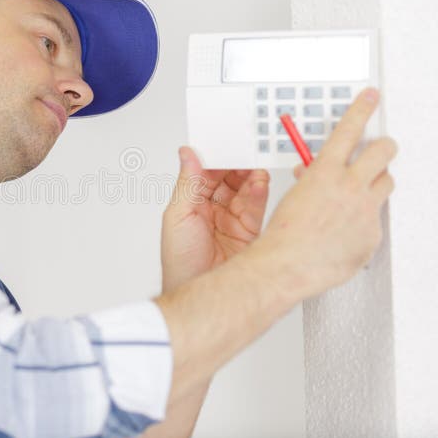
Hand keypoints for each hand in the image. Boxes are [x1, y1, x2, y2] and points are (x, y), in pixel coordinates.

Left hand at [161, 147, 270, 292]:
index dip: (215, 156)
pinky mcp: (250, 229)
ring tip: (253, 165)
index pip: (206, 171)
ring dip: (249, 174)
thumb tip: (187, 153)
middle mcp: (212, 209)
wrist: (201, 296)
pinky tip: (259, 181)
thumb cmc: (180, 263)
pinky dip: (259, 190)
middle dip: (235, 162)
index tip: (223, 141)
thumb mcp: (178, 216)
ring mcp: (232, 219)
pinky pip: (257, 204)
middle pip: (228, 176)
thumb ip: (188, 183)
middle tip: (244, 149)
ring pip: (245, 187)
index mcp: (191, 202)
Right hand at [255, 87, 395, 298]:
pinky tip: (347, 230)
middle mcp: (350, 187)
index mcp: (325, 172)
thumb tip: (315, 175)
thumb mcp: (293, 195)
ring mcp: (365, 211)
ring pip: (387, 182)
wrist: (287, 265)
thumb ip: (311, 180)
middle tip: (380, 147)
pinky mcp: (372, 234)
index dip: (362, 108)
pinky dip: (363, 221)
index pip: (349, 129)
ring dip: (376, 182)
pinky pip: (376, 219)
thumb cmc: (283, 234)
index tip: (371, 98)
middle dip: (383, 146)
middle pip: (384, 151)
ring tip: (360, 191)